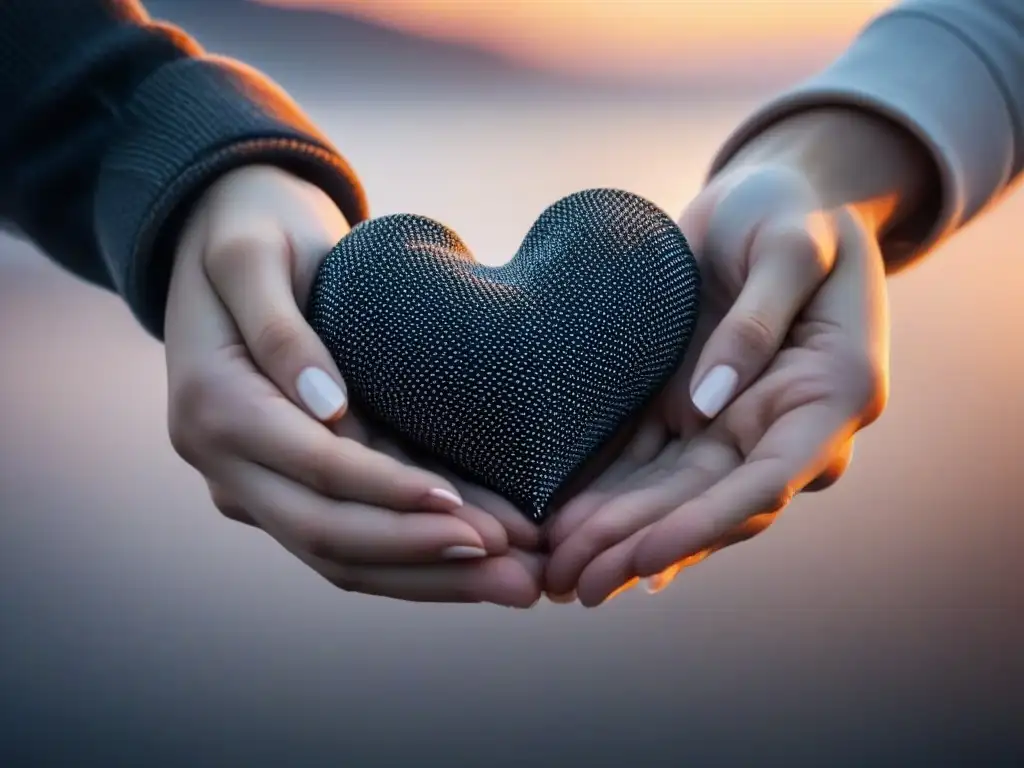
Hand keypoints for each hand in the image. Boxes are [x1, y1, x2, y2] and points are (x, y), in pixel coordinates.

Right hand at [164, 165, 542, 606]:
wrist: (224, 233)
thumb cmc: (247, 230)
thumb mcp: (251, 255)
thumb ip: (280, 330)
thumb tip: (326, 410)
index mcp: (214, 407)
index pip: (316, 471)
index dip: (391, 496)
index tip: (468, 511)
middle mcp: (229, 464)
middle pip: (332, 538)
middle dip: (429, 561)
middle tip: (520, 577)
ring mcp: (259, 482)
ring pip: (345, 555)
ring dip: (433, 575)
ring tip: (520, 583)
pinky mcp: (298, 480)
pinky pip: (356, 533)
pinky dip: (418, 552)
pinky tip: (484, 557)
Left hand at [545, 166, 889, 605]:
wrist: (768, 199)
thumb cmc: (792, 211)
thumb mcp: (789, 245)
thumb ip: (758, 322)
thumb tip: (709, 407)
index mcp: (830, 395)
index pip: (767, 482)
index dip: (703, 526)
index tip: (642, 557)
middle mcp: (782, 426)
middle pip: (708, 505)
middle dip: (641, 548)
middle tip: (576, 584)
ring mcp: (731, 423)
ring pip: (672, 496)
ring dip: (616, 538)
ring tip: (556, 570)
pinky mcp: (688, 410)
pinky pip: (646, 464)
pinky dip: (606, 496)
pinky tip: (562, 525)